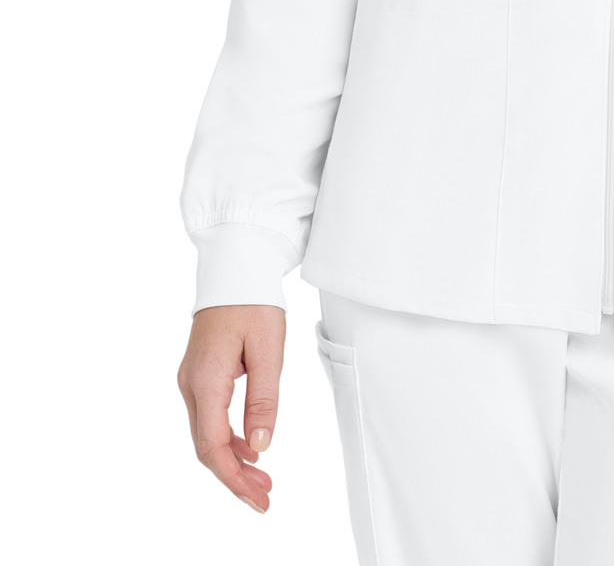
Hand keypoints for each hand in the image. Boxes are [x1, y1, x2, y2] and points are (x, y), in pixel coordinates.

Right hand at [178, 304, 285, 513]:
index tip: (257, 498)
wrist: (236, 268)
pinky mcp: (198, 375)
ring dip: (232, 460)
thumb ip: (263, 400)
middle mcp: (191, 385)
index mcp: (206, 380)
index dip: (234, 478)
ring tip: (262, 479)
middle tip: (264, 497)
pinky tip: (251, 449)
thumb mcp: (268, 350)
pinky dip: (228, 439)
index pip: (213, 446)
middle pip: (206, 447)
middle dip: (235, 477)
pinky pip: (208, 418)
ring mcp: (191, 380)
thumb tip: (261, 448)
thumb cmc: (254, 303)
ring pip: (206, 435)